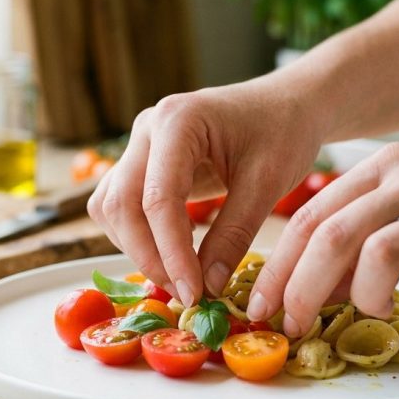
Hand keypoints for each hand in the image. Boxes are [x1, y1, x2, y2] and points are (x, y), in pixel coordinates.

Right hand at [87, 80, 324, 306]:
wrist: (287, 105)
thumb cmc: (283, 132)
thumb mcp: (267, 183)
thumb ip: (234, 234)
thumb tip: (207, 287)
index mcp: (178, 121)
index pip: (158, 199)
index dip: (171, 253)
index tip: (193, 293)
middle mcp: (148, 129)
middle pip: (121, 205)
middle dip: (148, 256)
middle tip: (186, 293)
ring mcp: (140, 145)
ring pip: (111, 208)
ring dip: (138, 248)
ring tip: (181, 275)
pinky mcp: (143, 163)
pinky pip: (120, 206)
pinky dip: (139, 235)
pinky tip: (176, 249)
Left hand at [246, 138, 398, 336]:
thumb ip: (369, 226)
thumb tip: (322, 282)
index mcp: (387, 166)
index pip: (313, 214)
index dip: (279, 263)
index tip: (261, 301)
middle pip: (332, 235)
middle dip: (300, 287)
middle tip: (291, 323)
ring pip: (376, 252)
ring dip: (360, 295)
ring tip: (371, 309)